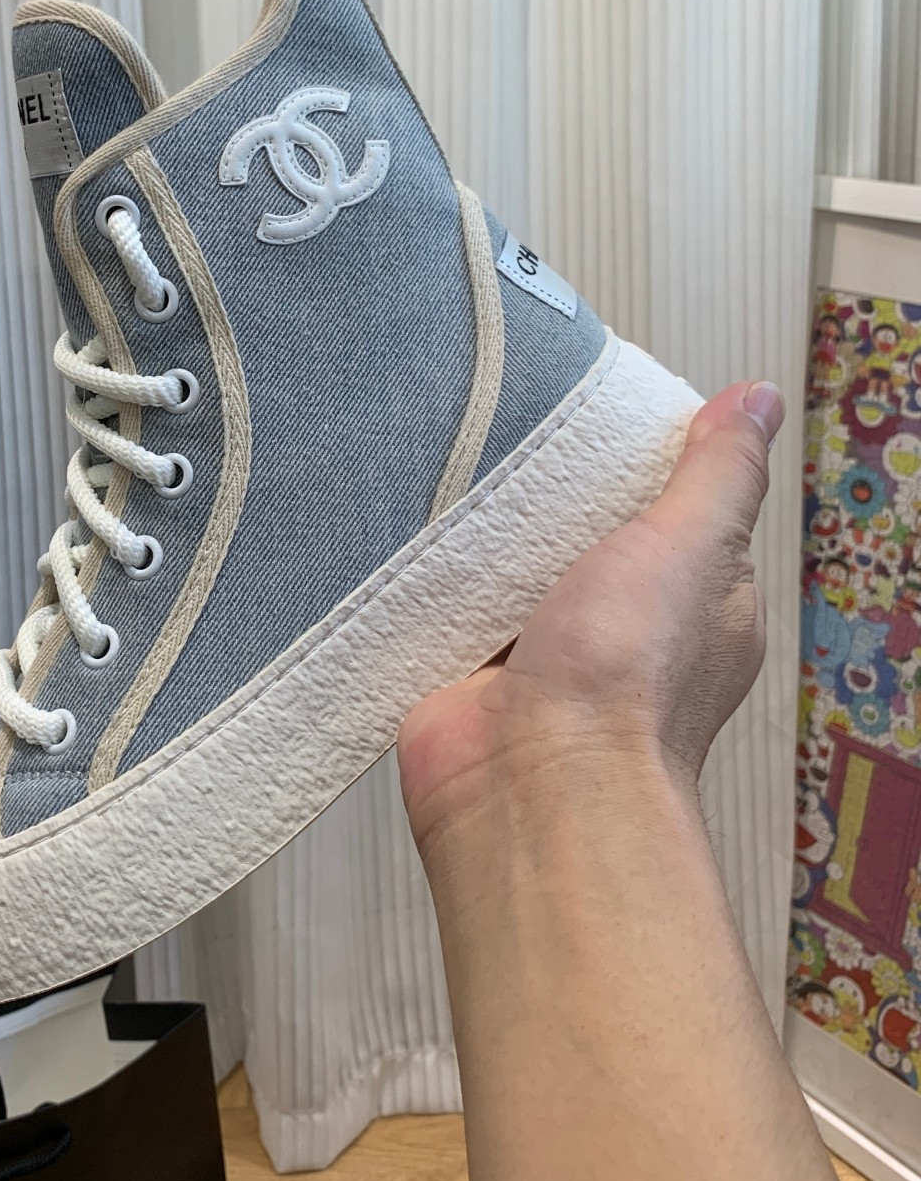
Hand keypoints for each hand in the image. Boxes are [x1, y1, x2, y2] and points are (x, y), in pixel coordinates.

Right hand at [398, 380, 783, 851]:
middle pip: (590, 539)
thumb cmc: (625, 679)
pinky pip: (456, 606)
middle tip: (520, 430)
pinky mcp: (476, 668)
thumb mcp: (688, 546)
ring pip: (518, 571)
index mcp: (699, 607)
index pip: (682, 516)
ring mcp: (547, 654)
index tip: (609, 416)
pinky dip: (442, 578)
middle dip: (557, 498)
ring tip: (462, 464)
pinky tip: (422, 531)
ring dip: (493, 537)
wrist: (527, 780)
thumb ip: (717, 475)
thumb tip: (758, 400)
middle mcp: (625, 634)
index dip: (650, 467)